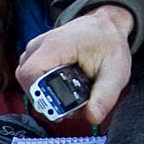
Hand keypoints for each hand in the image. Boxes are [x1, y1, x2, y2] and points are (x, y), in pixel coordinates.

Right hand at [16, 4, 134, 127]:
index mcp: (56, 45)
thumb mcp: (116, 71)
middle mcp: (38, 46)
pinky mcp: (33, 57)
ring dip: (48, 96)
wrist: (105, 26)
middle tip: (74, 102)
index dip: (39, 97)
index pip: (29, 75)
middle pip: (28, 84)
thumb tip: (92, 117)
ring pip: (28, 84)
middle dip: (48, 101)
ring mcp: (33, 51)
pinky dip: (46, 89)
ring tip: (72, 92)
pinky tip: (64, 86)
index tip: (60, 109)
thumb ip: (106, 96)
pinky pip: (31, 80)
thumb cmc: (109, 45)